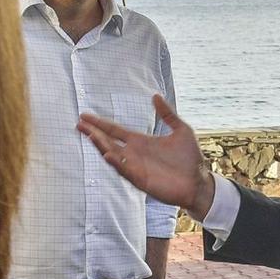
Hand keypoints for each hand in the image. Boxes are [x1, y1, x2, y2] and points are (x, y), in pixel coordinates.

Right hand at [78, 95, 215, 217]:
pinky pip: (125, 171)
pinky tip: (108, 155)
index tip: (85, 116)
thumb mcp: (181, 130)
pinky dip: (117, 164)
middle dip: (94, 133)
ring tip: (90, 135)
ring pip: (113, 156)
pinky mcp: (141, 180)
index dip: (100, 124)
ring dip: (101, 146)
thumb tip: (155, 96)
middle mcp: (134, 154)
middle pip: (108, 142)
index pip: (115, 130)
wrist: (200, 182)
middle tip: (79, 124)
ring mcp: (136, 167)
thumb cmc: (190, 159)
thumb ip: (167, 114)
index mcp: (141, 142)